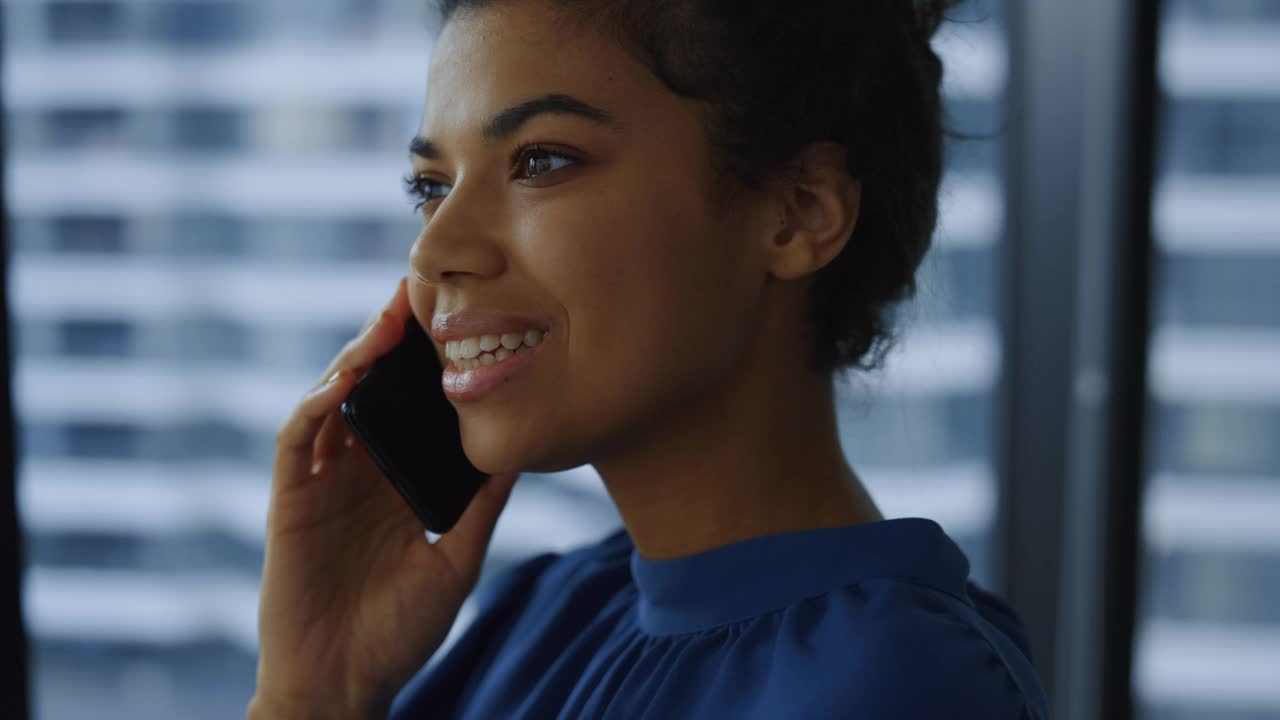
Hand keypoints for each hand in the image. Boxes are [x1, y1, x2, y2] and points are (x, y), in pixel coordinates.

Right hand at [250, 276, 518, 717]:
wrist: (346, 685)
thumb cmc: (400, 630)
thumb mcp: (458, 557)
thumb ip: (483, 505)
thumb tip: (526, 450)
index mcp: (397, 478)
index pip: (412, 404)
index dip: (429, 360)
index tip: (462, 314)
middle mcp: (358, 471)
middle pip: (372, 388)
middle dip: (393, 338)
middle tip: (423, 289)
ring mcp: (322, 482)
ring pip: (334, 400)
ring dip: (358, 357)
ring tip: (390, 320)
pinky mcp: (290, 501)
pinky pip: (298, 440)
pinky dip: (318, 405)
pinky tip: (345, 379)